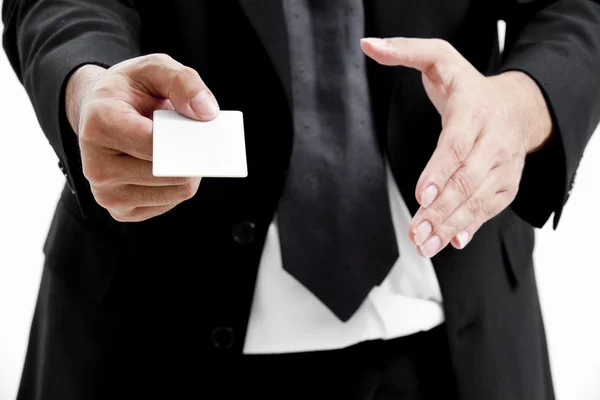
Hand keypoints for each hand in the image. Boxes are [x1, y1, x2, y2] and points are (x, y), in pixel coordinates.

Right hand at [65, 54, 219, 221]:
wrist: (99, 113)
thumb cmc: (130, 90)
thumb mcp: (154, 68)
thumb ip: (183, 81)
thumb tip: (207, 113)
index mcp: (98, 125)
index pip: (156, 143)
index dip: (187, 138)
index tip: (204, 131)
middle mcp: (96, 166)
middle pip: (172, 171)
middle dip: (193, 153)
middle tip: (196, 137)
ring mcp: (107, 194)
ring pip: (178, 190)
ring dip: (190, 169)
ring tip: (178, 148)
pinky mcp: (122, 211)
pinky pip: (172, 202)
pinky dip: (179, 184)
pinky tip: (169, 166)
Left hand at [361, 37, 551, 257]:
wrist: (520, 106)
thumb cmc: (471, 87)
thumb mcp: (441, 58)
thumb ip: (406, 51)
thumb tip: (370, 46)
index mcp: (475, 111)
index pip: (458, 144)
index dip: (440, 170)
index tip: (421, 194)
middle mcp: (494, 142)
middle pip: (467, 180)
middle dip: (440, 209)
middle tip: (415, 232)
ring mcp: (503, 166)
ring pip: (478, 200)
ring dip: (451, 225)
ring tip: (425, 244)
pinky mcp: (506, 184)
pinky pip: (490, 208)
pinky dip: (473, 226)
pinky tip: (455, 242)